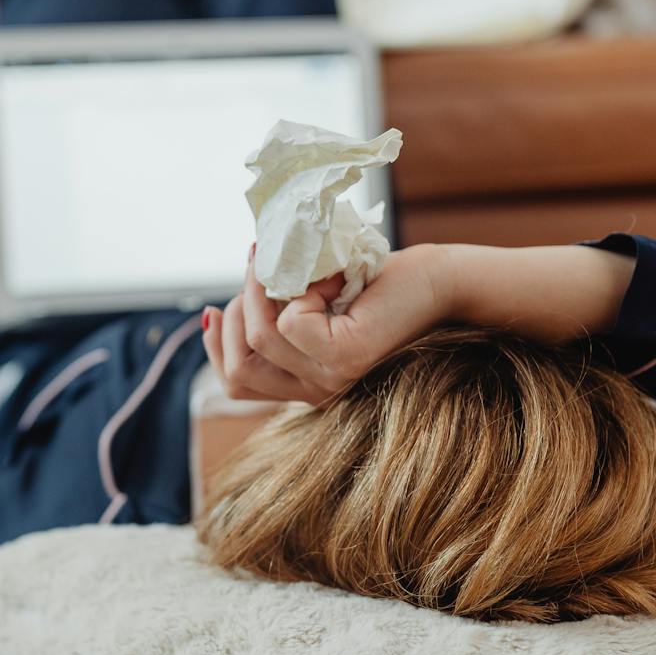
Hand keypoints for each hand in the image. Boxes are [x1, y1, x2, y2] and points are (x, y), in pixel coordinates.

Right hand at [203, 244, 446, 404]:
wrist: (441, 286)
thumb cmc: (383, 287)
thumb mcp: (317, 304)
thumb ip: (281, 316)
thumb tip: (222, 307)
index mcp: (306, 383)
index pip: (236, 383)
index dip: (215, 344)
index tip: (215, 307)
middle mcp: (316, 392)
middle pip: (238, 368)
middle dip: (235, 312)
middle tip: (259, 268)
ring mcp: (331, 379)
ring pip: (260, 338)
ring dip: (265, 289)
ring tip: (296, 262)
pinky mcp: (346, 357)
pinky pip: (292, 322)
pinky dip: (303, 288)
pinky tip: (333, 278)